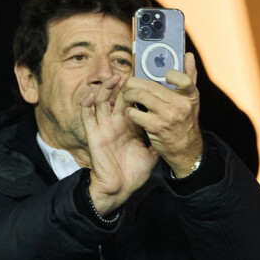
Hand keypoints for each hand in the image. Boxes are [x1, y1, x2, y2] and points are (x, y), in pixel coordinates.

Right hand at [81, 75, 158, 214]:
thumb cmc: (134, 172)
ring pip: (102, 102)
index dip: (137, 90)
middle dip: (123, 85)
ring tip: (113, 78)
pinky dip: (87, 105)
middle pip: (118, 97)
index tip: (145, 77)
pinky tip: (91, 95)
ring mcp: (104, 127)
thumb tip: (172, 132)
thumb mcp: (151, 154)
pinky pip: (87, 116)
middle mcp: (116, 123)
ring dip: (105, 89)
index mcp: (130, 126)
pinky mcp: (94, 134)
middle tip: (130, 72)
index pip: (133, 103)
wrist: (120, 187)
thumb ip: (158, 141)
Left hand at [123, 52, 203, 177]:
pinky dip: (129, 111)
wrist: (185, 149)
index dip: (173, 75)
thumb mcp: (191, 100)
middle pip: (152, 86)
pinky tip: (130, 111)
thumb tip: (188, 55)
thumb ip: (190, 77)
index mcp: (189, 96)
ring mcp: (168, 116)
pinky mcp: (156, 127)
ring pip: (140, 96)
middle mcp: (180, 105)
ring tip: (127, 96)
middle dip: (135, 82)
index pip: (184, 80)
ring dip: (129, 94)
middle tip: (129, 84)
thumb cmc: (185, 121)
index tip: (165, 75)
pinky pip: (135, 113)